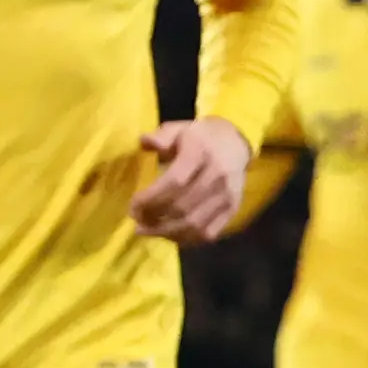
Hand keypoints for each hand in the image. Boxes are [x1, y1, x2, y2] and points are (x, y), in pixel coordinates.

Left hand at [129, 116, 250, 244]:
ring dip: (166, 233)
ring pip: (194, 224)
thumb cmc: (198, 137)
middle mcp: (217, 175)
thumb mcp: (179, 129)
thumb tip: (144, 142)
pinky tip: (169, 235)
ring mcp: (227, 194)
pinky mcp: (233, 209)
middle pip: (182, 207)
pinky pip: (208, 233)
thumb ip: (161, 136)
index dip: (150, 199)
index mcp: (201, 152)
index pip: (174, 182)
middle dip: (154, 219)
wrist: (235, 143)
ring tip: (147, 231)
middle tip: (137, 221)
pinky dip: (186, 239)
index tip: (133, 207)